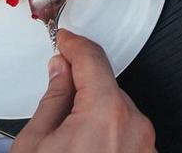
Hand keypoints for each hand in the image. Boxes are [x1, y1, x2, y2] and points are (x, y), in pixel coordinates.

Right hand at [12, 30, 154, 152]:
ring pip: (118, 112)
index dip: (74, 44)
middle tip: (56, 112)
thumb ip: (53, 98)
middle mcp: (135, 126)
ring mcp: (145, 146)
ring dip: (96, 116)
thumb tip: (61, 69)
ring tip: (69, 147)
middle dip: (82, 91)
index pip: (93, 59)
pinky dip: (108, 136)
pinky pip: (127, 134)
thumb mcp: (35, 145)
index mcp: (106, 113)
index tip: (65, 39)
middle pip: (106, 88)